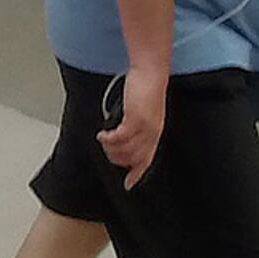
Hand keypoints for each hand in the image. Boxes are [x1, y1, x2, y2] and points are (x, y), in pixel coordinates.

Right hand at [96, 64, 166, 186]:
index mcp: (155, 132)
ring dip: (110, 148)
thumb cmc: (146, 88)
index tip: (128, 185)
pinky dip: (108, 139)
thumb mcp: (143, 111)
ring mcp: (145, 127)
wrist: (151, 72)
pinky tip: (103, 135)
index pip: (147, 160)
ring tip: (103, 140)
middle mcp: (152, 133)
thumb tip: (122, 134)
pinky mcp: (136, 118)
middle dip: (116, 158)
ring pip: (125, 150)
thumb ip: (136, 124)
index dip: (137, 175)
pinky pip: (120, 137)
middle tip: (107, 150)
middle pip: (132, 159)